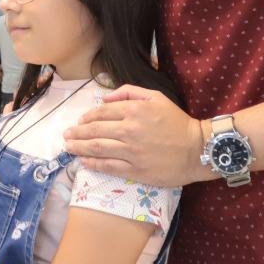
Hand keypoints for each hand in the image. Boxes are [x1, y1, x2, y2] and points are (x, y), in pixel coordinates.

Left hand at [62, 85, 202, 187]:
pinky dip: (93, 164)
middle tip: (66, 136)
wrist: (197, 149)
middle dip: (77, 133)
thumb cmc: (177, 122)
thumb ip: (129, 93)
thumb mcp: (156, 97)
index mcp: (134, 111)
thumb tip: (105, 98)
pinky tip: (84, 162)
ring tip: (69, 147)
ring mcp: (132, 152)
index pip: (102, 113)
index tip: (79, 122)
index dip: (87, 118)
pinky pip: (109, 166)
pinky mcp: (136, 170)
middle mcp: (130, 131)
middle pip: (95, 131)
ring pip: (98, 149)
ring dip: (79, 148)